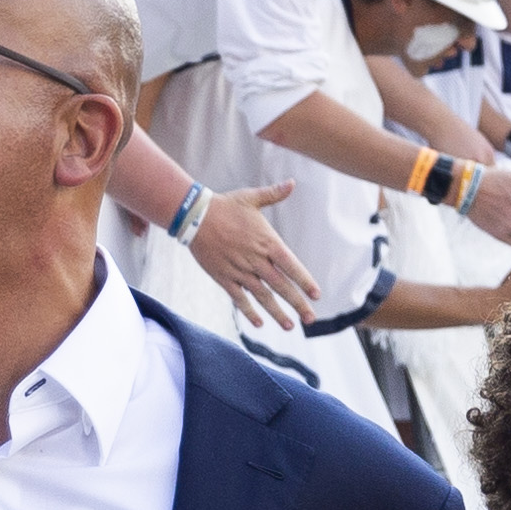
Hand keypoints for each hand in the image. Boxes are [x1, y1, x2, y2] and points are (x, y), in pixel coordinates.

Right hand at [190, 183, 319, 329]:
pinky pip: (239, 298)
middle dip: (297, 304)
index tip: (316, 295)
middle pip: (281, 286)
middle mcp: (256, 260)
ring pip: (263, 296)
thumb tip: (291, 183)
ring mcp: (239, 270)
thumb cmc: (225, 206)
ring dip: (277, 312)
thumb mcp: (251, 198)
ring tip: (290, 326)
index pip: (292, 266)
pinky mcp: (224, 277)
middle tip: (311, 319)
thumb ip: (274, 194)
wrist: (194, 216)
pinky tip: (259, 323)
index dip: (305, 281)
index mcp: (267, 242)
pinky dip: (249, 311)